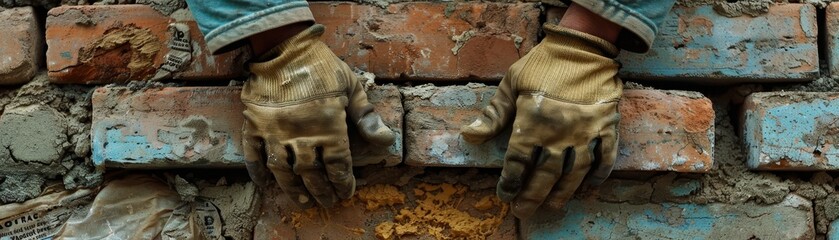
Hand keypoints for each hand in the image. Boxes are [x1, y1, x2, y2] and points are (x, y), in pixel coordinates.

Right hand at [241, 24, 394, 207]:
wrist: (282, 46)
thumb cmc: (322, 66)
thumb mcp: (352, 87)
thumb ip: (367, 117)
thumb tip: (386, 142)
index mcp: (327, 126)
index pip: (337, 165)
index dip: (343, 182)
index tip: (347, 192)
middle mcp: (300, 134)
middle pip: (311, 174)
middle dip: (321, 190)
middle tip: (327, 201)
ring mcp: (274, 132)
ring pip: (282, 171)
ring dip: (292, 189)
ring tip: (301, 201)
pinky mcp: (253, 125)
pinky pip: (252, 155)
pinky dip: (257, 172)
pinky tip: (264, 184)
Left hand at [461, 24, 621, 218]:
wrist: (583, 46)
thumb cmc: (543, 64)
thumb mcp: (511, 84)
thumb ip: (493, 114)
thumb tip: (469, 135)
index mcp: (532, 123)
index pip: (517, 163)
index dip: (509, 182)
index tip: (504, 195)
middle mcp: (559, 133)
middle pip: (544, 175)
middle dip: (532, 196)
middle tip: (524, 211)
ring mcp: (585, 132)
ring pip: (574, 173)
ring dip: (563, 193)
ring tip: (553, 206)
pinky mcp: (606, 127)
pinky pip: (604, 158)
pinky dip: (598, 175)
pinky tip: (589, 187)